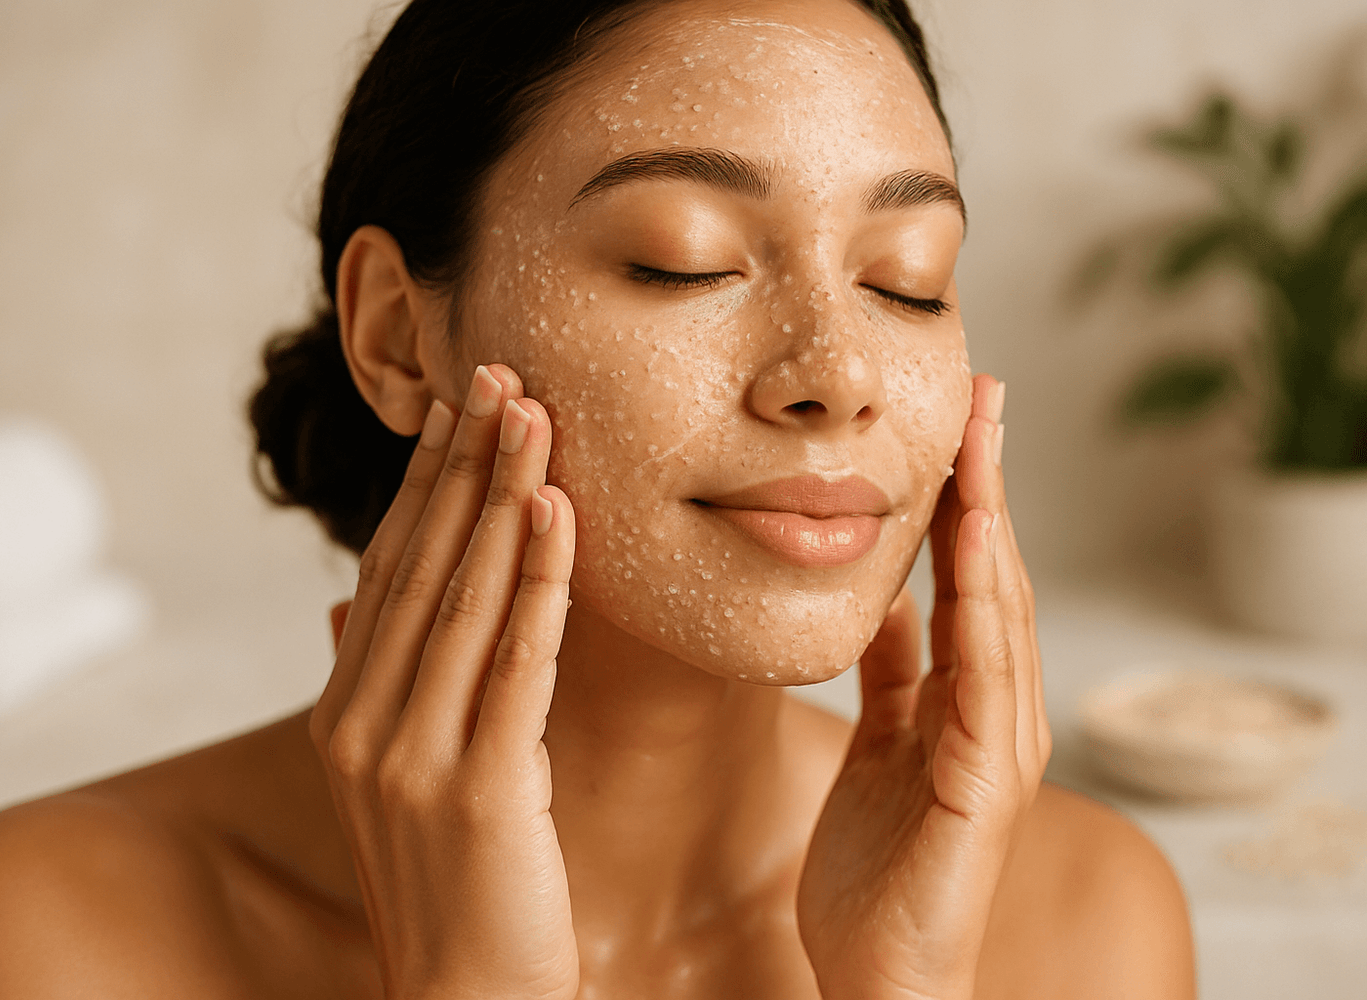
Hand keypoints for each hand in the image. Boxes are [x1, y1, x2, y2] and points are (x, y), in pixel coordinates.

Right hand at [309, 364, 579, 999]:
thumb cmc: (452, 884)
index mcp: (346, 712)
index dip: (424, 483)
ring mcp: (412, 755)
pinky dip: (537, 577)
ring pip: (464, 595)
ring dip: (499, 495)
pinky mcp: (479, 788)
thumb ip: (377, 683)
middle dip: (460, 463)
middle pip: (420, 563)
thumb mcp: (399, 777)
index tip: (458, 407)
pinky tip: (557, 510)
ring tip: (530, 410)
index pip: (389, 570)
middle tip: (496, 370)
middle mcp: (363, 722)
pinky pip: (516, 659)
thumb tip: (347, 600)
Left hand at [796, 374, 1048, 999]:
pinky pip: (980, 682)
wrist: (880, 975)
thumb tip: (889, 603)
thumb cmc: (878, 870)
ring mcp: (997, 749)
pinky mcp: (983, 787)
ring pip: (999, 615)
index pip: (968, 579)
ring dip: (991, 524)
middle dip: (987, 484)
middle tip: (979, 396)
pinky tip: (968, 551)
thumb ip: (894, 677)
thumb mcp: (878, 747)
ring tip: (980, 442)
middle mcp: (995, 714)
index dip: (964, 497)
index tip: (954, 421)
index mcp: (965, 702)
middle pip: (995, 577)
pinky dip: (978, 610)